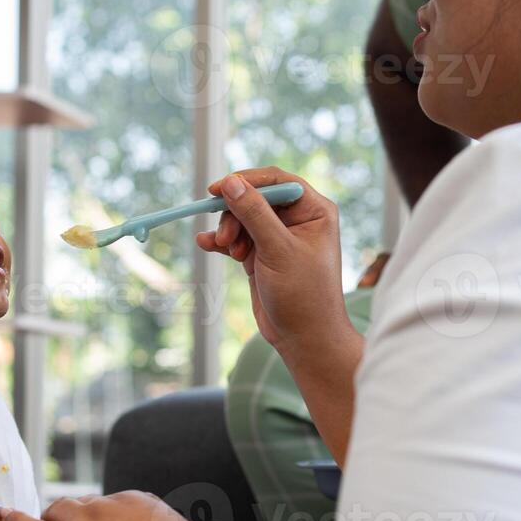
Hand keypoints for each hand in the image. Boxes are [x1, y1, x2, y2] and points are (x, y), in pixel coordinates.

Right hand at [197, 169, 349, 359]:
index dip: (247, 181)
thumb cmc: (304, 295)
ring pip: (243, 218)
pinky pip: (237, 238)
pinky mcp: (262, 256)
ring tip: (227, 250)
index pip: (277, 181)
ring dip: (229, 231)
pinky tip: (205, 244)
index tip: (217, 188)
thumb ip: (254, 214)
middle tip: (225, 237)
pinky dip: (222, 242)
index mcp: (315, 211)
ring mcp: (279, 238)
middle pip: (256, 198)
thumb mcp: (277, 250)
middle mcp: (299, 220)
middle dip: (236, 214)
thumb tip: (231, 182)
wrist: (304, 339)